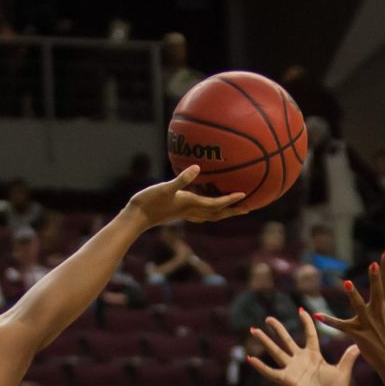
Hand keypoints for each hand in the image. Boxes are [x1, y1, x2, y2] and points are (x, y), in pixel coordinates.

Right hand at [125, 165, 247, 228]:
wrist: (136, 218)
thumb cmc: (149, 201)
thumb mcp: (165, 188)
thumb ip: (182, 179)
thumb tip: (197, 167)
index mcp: (190, 203)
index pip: (215, 203)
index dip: (230, 200)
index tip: (245, 195)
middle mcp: (190, 210)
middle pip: (217, 214)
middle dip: (233, 211)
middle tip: (248, 208)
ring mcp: (185, 213)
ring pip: (210, 215)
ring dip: (224, 213)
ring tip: (234, 209)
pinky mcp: (178, 213)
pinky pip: (200, 212)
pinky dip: (210, 210)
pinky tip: (207, 205)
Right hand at [245, 309, 359, 385]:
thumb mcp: (343, 372)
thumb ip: (348, 357)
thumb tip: (359, 345)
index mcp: (314, 356)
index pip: (309, 335)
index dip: (306, 322)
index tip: (301, 309)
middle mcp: (301, 361)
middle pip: (287, 340)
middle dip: (277, 328)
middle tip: (268, 318)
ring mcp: (292, 370)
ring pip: (276, 351)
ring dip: (264, 341)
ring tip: (253, 330)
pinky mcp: (287, 381)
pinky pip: (271, 372)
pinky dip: (261, 366)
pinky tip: (250, 358)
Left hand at [315, 258, 384, 374]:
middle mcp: (378, 311)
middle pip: (377, 292)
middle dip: (375, 279)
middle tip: (373, 265)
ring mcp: (367, 322)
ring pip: (359, 306)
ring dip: (353, 295)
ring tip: (347, 283)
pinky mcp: (357, 333)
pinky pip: (341, 326)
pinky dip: (329, 321)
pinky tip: (317, 316)